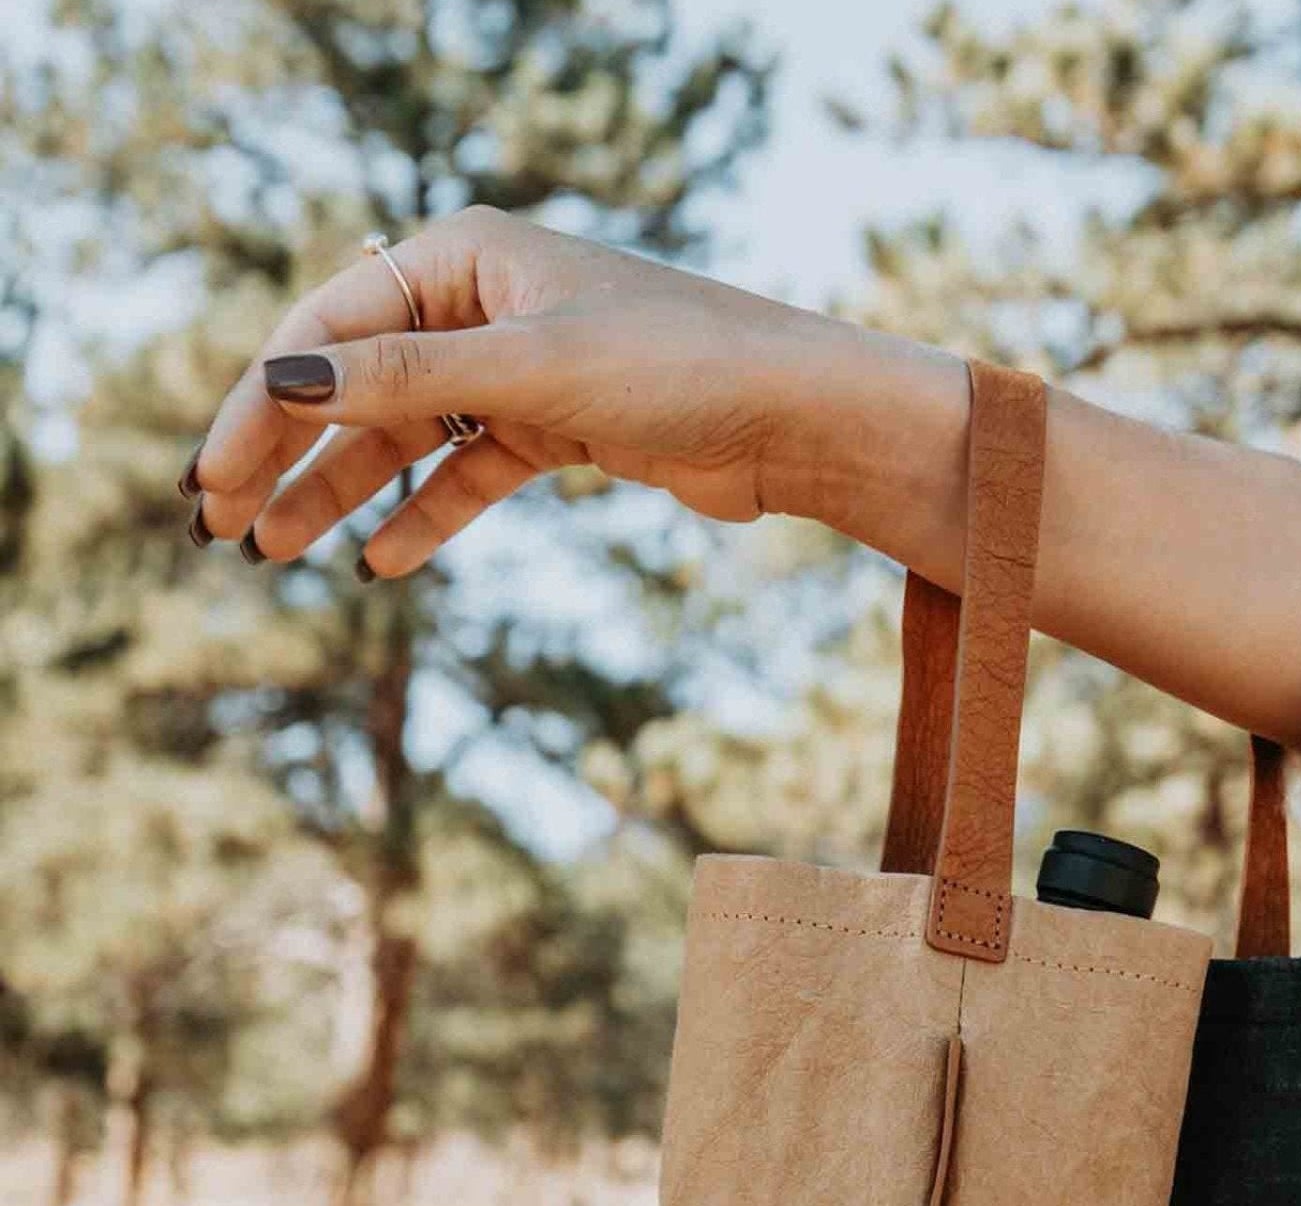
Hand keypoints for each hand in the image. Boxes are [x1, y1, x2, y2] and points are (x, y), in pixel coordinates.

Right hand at [184, 207, 828, 575]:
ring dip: (342, 492)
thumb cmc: (676, 362)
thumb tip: (286, 380)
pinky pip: (470, 473)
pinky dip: (427, 515)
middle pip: (356, 385)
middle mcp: (482, 305)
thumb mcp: (529, 369)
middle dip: (287, 454)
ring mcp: (520, 370)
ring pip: (406, 437)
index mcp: (461, 257)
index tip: (212, 478)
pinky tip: (379, 561)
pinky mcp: (560, 428)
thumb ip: (407, 382)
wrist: (796, 417)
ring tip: (277, 553)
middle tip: (221, 525)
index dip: (263, 406)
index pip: (328, 331)